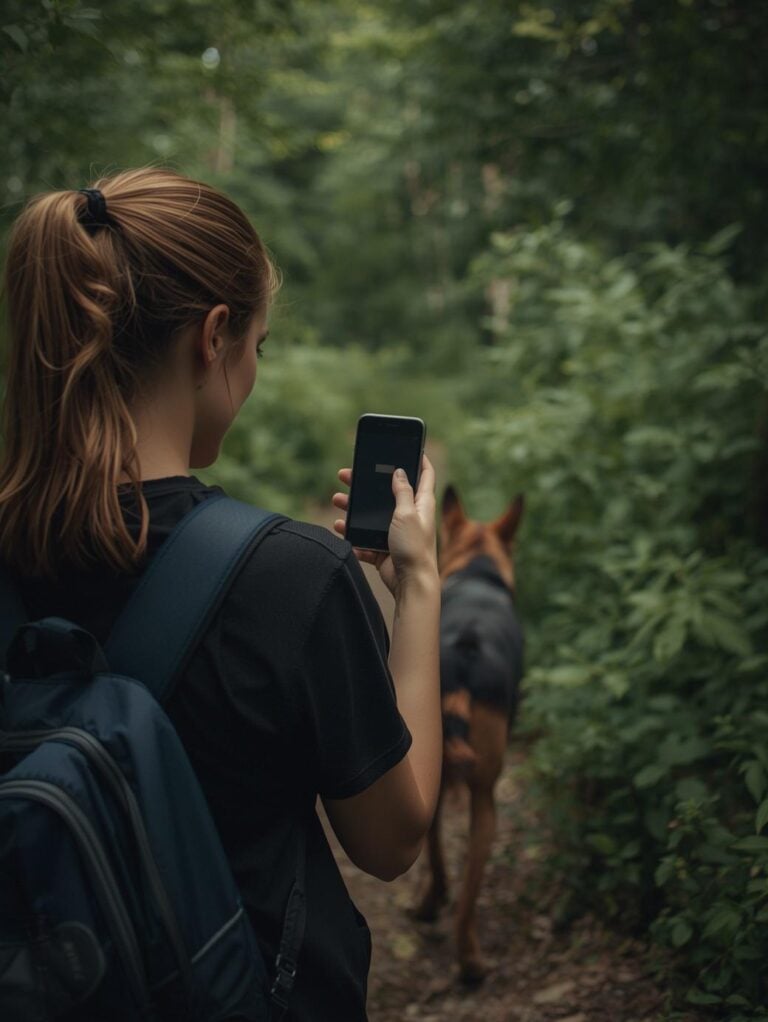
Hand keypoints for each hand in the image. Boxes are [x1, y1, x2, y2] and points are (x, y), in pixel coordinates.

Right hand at [332, 455, 437, 596]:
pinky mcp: (384, 549)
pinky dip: (353, 535)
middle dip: (368, 483)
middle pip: (388, 493)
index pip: (425, 475)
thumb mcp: (407, 513)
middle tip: (347, 474)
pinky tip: (341, 528)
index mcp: (420, 504)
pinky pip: (365, 539)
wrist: (410, 584)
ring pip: (372, 515)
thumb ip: (402, 491)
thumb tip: (399, 471)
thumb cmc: (413, 548)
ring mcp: (395, 533)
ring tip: (337, 501)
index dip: (420, 459)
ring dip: (354, 508)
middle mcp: (409, 516)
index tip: (412, 447)